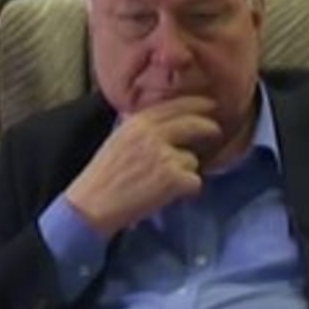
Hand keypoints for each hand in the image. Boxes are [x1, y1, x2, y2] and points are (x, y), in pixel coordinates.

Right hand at [64, 95, 223, 234]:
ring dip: (186, 172)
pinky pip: (194, 182)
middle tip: (216, 132)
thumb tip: (173, 120)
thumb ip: (145, 128)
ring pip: (193, 159)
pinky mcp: (173, 179)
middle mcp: (152, 135)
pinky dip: (186, 191)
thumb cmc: (105, 176)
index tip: (211, 104)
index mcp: (137, 123)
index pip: (176, 105)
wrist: (92, 205)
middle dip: (209, 128)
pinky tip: (166, 195)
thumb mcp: (120, 139)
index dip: (198, 104)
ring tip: (162, 182)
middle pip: (194, 124)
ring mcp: (164, 156)